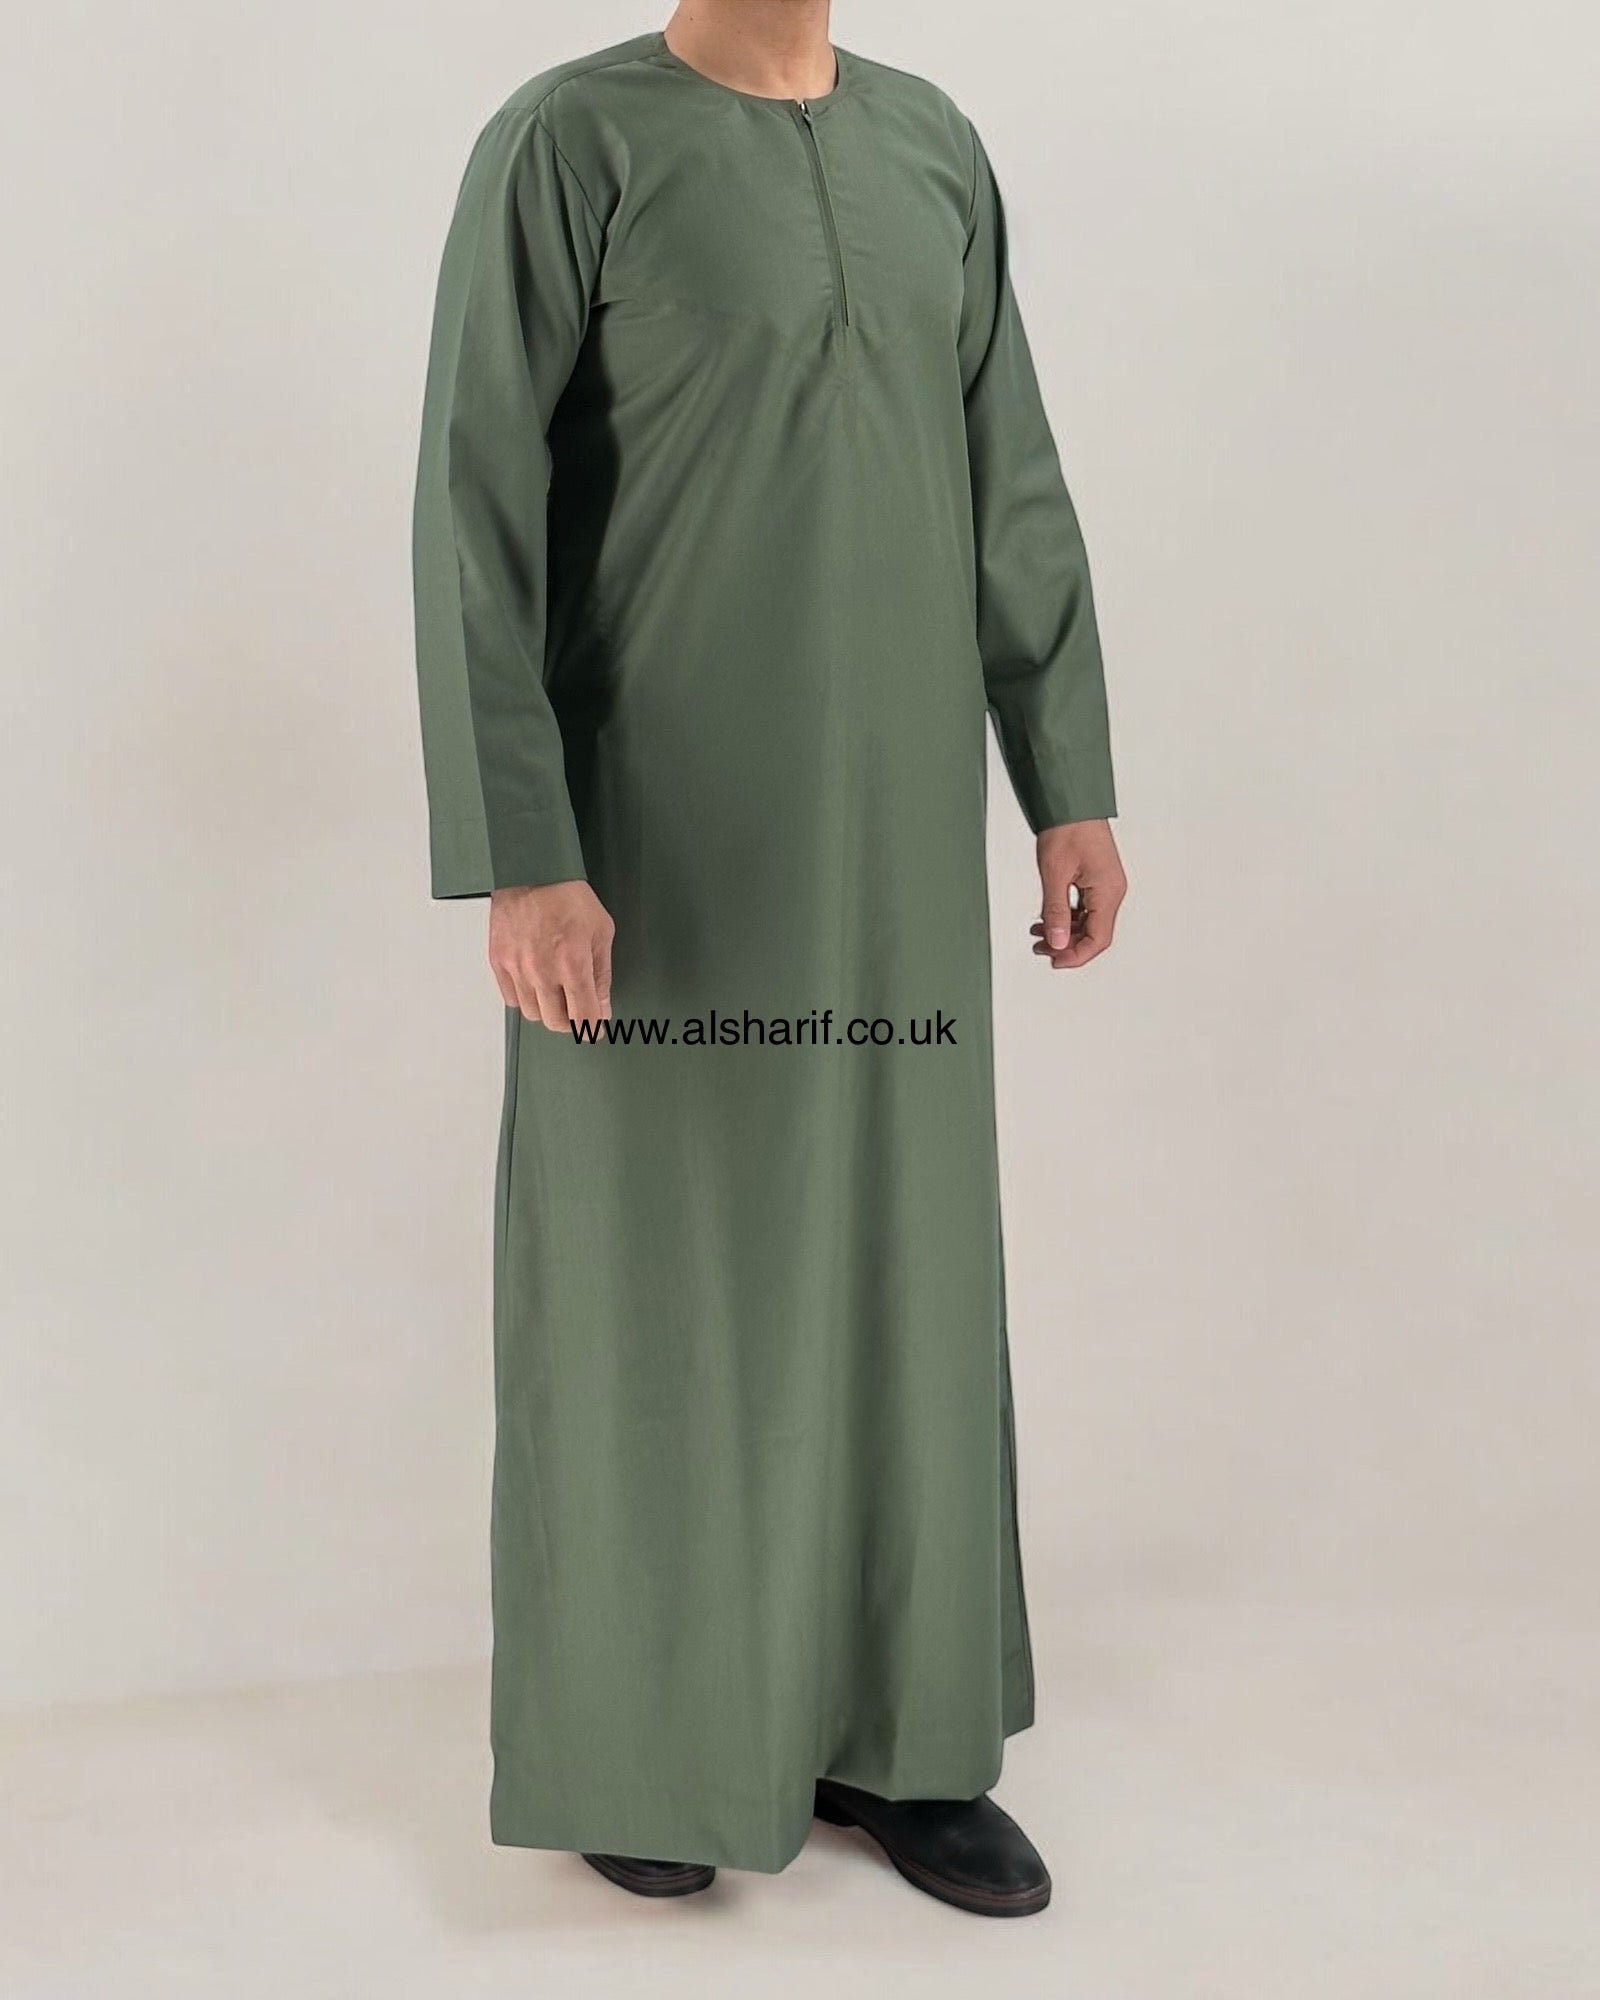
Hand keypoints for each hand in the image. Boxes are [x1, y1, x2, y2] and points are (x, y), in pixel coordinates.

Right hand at [488, 880, 614, 1030]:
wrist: (530, 870)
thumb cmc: (567, 895)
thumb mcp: (601, 931)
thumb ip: (602, 975)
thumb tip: (603, 1007)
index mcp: (572, 964)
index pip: (584, 1017)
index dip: (594, 1028)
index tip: (596, 1029)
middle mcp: (542, 970)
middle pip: (556, 1022)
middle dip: (571, 1020)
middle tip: (577, 1008)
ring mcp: (517, 967)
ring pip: (532, 1013)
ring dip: (547, 1009)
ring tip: (556, 991)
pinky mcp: (498, 961)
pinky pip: (511, 998)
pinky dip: (525, 996)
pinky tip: (535, 981)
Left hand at [1031, 820, 1125, 969]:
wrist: (1071, 802)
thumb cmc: (1068, 828)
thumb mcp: (1054, 874)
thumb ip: (1055, 911)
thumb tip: (1057, 942)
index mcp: (1108, 892)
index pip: (1098, 939)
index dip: (1076, 955)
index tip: (1054, 960)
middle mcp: (1111, 890)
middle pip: (1094, 933)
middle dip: (1067, 945)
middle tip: (1041, 948)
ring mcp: (1105, 885)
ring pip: (1088, 922)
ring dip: (1064, 932)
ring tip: (1039, 935)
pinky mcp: (1096, 878)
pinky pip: (1084, 907)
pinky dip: (1066, 917)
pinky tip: (1047, 918)